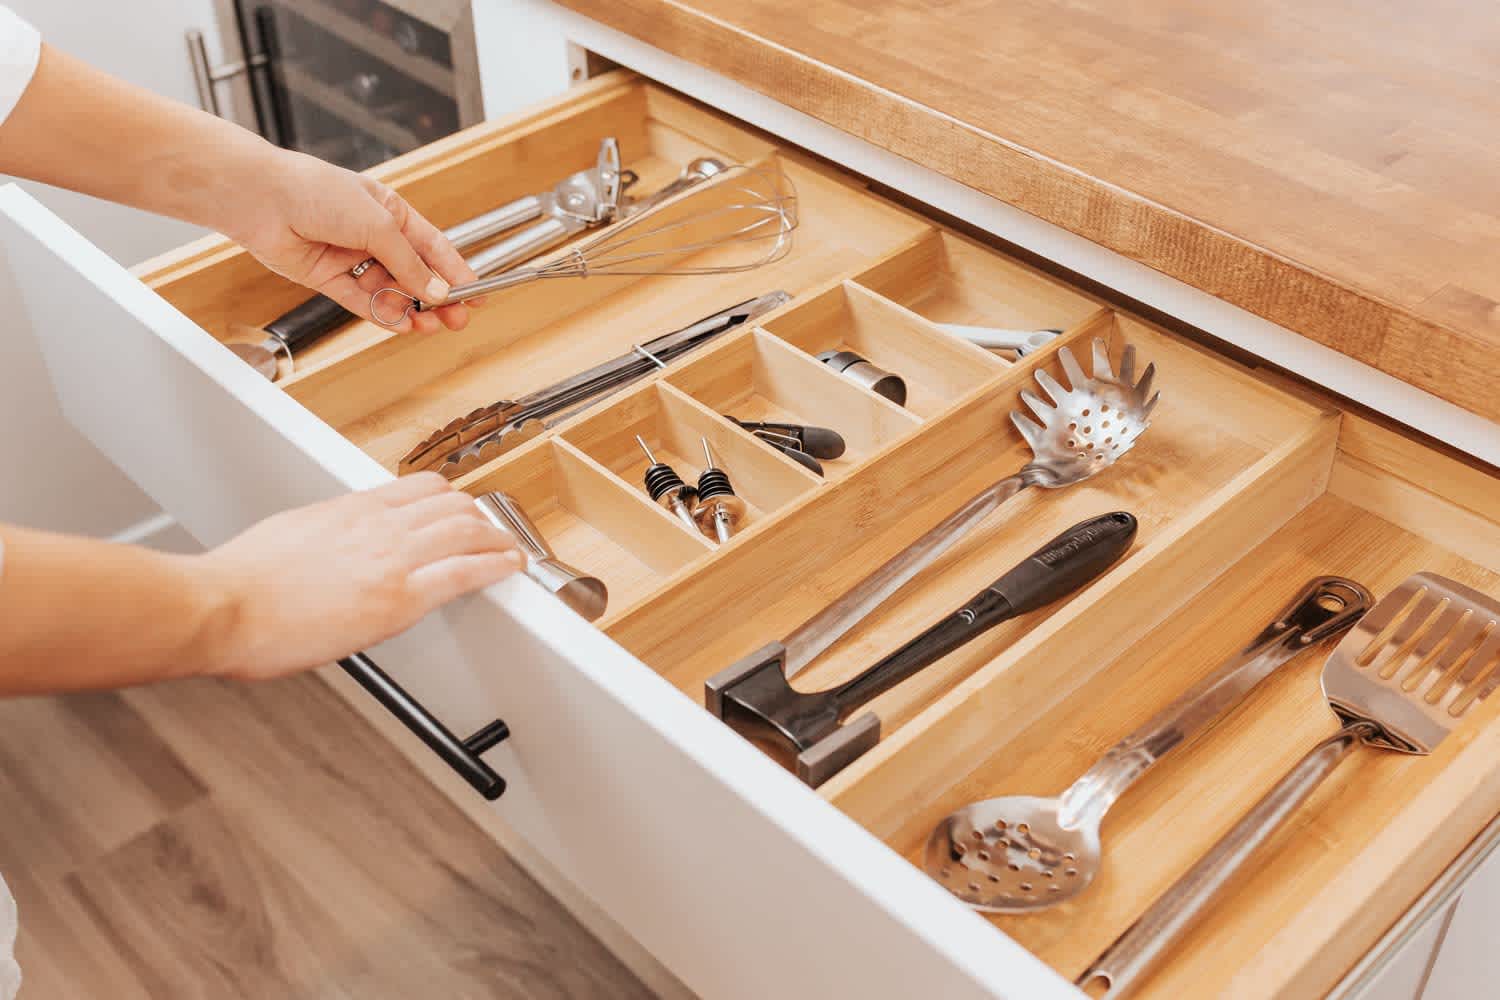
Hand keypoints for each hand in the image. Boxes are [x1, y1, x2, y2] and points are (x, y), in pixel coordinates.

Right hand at [195, 474, 523, 680]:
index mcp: (349, 509)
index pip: (419, 488)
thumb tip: (332, 547)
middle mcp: (376, 525)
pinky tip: (509, 569)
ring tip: (510, 551)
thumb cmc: (239, 583)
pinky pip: (463, 572)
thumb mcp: (288, 534)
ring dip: (497, 540)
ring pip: (466, 529)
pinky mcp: (397, 598)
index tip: (461, 511)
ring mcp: (390, 559)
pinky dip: (495, 567)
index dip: (449, 500)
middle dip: (479, 518)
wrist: (221, 607)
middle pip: (451, 504)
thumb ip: (323, 535)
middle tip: (491, 534)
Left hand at [226, 147, 476, 333]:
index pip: (433, 248)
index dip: (457, 272)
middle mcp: (371, 235)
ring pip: (390, 291)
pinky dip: (382, 314)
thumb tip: (437, 291)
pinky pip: (362, 302)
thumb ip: (410, 262)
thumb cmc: (317, 192)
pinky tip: (402, 324)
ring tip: (429, 326)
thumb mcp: (379, 224)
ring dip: (411, 310)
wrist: (262, 199)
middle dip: (437, 299)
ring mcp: (350, 258)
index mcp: (391, 212)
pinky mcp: (328, 278)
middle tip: (457, 320)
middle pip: (414, 274)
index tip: (477, 295)